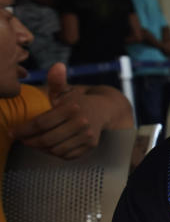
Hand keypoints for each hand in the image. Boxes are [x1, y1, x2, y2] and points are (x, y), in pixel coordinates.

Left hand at [12, 64, 128, 158]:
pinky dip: (56, 153)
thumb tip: (57, 66)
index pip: (41, 123)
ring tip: (35, 143)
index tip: (13, 132)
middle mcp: (81, 122)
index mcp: (71, 108)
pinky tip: (50, 147)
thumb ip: (57, 81)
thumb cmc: (77, 101)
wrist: (104, 110)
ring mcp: (87, 135)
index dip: (24, 130)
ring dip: (42, 149)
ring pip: (56, 149)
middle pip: (47, 139)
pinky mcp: (90, 145)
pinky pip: (68, 155)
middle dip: (30, 141)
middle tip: (22, 140)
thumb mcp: (66, 91)